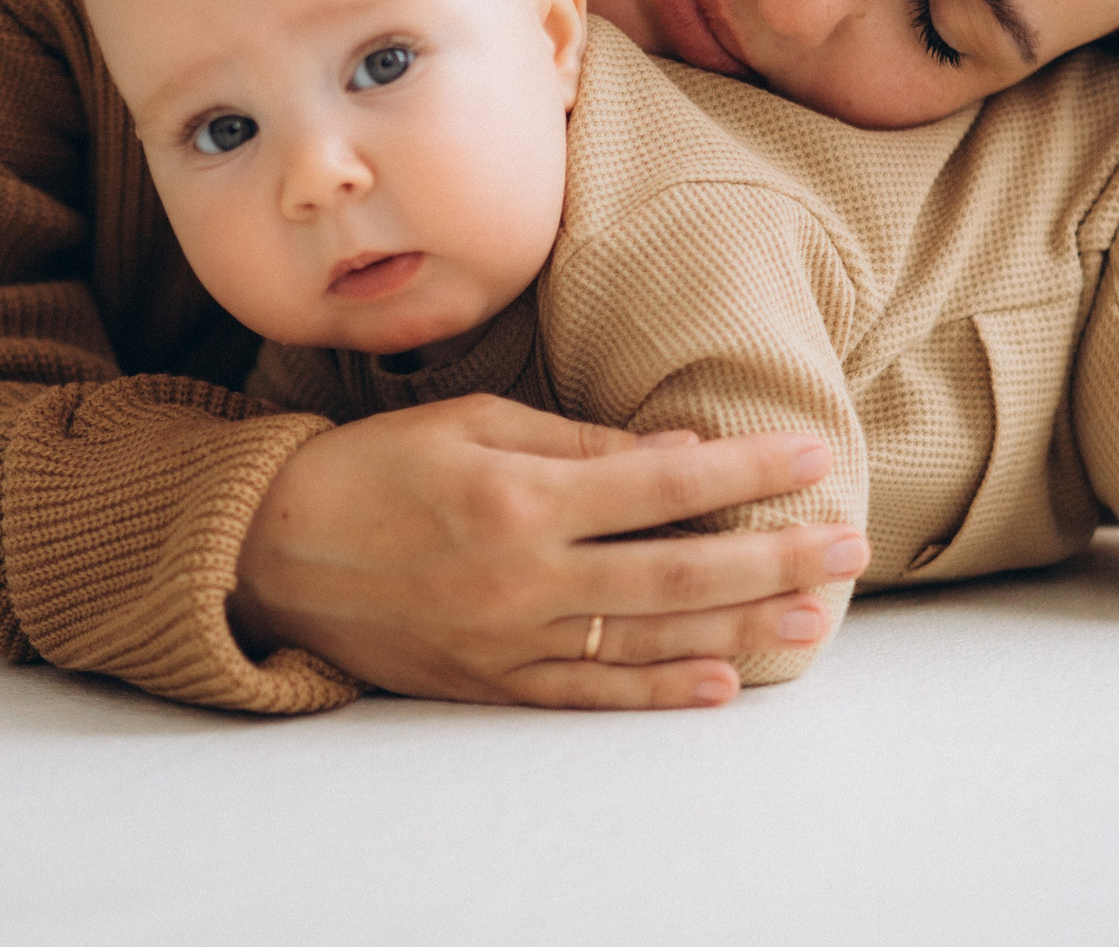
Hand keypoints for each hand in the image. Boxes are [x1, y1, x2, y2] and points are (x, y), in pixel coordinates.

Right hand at [230, 392, 868, 709]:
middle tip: (849, 547)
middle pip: (679, 572)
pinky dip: (659, 695)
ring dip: (741, 631)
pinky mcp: (490, 683)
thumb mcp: (470, 422)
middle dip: (774, 559)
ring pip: (649, 641)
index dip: (744, 472)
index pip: (662, 484)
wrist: (268, 549)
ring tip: (817, 619)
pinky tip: (723, 685)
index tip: (810, 456)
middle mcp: (526, 571)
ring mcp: (511, 637)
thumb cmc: (372, 467)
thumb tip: (679, 453)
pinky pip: (590, 696)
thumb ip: (577, 441)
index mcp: (522, 491)